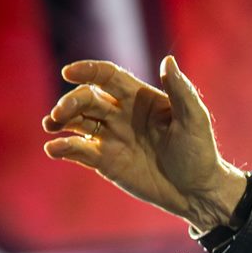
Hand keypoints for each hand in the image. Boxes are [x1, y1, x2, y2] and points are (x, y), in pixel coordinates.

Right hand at [42, 56, 246, 230]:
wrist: (197, 191)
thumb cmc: (200, 152)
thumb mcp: (195, 120)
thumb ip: (181, 91)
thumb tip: (168, 61)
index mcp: (140, 98)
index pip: (108, 77)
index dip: (88, 71)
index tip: (69, 72)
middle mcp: (121, 114)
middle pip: (86, 98)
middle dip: (70, 102)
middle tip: (60, 114)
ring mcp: (111, 137)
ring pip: (77, 121)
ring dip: (60, 119)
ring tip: (51, 124)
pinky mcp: (104, 161)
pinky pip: (77, 150)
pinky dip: (62, 147)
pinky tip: (55, 149)